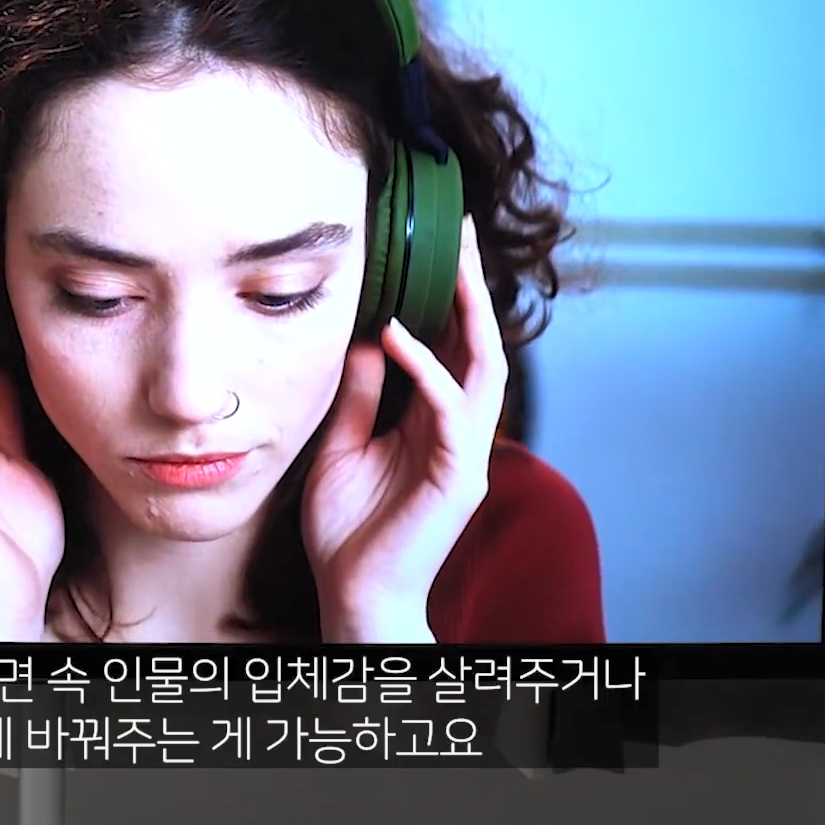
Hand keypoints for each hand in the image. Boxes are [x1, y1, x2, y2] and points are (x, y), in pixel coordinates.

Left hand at [303, 215, 507, 642]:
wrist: (353, 593)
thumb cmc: (347, 529)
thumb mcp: (341, 445)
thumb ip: (358, 396)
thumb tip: (363, 339)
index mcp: (433, 422)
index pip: (451, 346)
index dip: (448, 298)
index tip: (434, 245)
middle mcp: (459, 431)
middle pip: (479, 344)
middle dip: (472, 287)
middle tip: (461, 231)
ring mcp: (466, 453)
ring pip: (483, 368)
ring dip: (468, 314)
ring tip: (450, 264)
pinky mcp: (459, 477)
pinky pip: (452, 410)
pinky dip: (428, 369)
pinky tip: (398, 336)